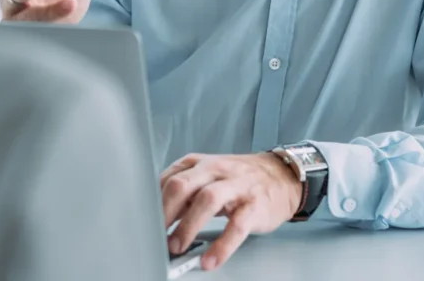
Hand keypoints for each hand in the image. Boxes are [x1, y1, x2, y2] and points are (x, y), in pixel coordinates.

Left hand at [160, 152, 302, 270]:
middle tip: (155, 236)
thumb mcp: (208, 177)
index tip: (143, 223)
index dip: (152, 203)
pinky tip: (210, 259)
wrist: (281, 175)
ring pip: (207, 201)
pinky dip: (222, 245)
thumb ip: (184, 194)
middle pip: (182, 185)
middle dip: (164, 213)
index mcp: (199, 164)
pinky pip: (237, 226)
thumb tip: (158, 218)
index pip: (168, 179)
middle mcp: (216, 170)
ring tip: (177, 247)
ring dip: (188, 226)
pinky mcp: (255, 205)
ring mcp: (237, 186)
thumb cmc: (239, 179)